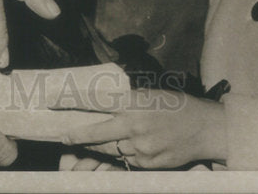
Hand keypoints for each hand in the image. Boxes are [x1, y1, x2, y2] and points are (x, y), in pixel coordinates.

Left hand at [59, 87, 226, 168]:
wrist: (204, 128)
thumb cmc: (175, 106)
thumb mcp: (149, 94)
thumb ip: (126, 100)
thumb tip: (102, 101)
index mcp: (133, 103)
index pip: (95, 102)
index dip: (72, 103)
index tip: (53, 103)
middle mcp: (134, 126)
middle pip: (96, 134)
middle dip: (77, 136)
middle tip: (63, 137)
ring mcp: (141, 147)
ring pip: (109, 150)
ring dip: (98, 148)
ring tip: (88, 145)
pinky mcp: (147, 163)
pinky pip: (126, 160)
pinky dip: (121, 155)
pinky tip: (123, 149)